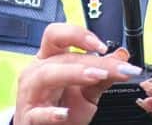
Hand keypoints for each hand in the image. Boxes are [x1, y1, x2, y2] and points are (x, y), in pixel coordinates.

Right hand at [14, 23, 142, 124]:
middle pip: (59, 57)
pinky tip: (64, 113)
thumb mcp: (86, 93)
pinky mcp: (29, 118)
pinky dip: (50, 113)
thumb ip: (103, 76)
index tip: (102, 46)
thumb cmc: (62, 107)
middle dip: (90, 61)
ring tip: (95, 77)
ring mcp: (31, 94)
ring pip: (45, 76)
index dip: (78, 35)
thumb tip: (122, 56)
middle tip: (117, 68)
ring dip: (72, 74)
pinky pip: (37, 113)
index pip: (57, 35)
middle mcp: (37, 72)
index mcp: (50, 60)